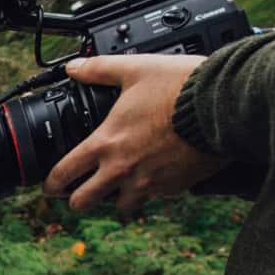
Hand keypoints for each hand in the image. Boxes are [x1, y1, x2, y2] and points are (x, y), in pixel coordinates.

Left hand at [45, 54, 223, 213]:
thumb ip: (100, 69)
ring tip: (117, 187)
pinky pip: (156, 198)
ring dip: (116, 198)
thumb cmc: (181, 87)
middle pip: (84, 202)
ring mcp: (150, 182)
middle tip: (78, 193)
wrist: (224, 104)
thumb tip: (75, 68)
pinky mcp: (176, 187)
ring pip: (121, 206)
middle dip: (77, 199)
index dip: (51, 183)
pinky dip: (151, 191)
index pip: (64, 174)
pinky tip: (154, 176)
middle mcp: (123, 169)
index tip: (50, 186)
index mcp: (106, 143)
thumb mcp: (136, 69)